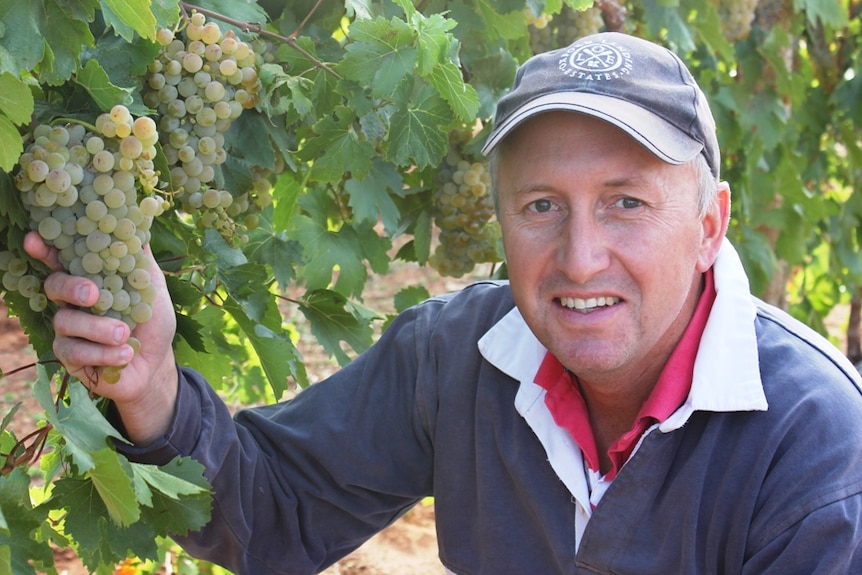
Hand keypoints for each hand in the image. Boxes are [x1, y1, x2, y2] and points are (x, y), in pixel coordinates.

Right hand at [24, 231, 178, 444]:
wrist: (156, 363)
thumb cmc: (152, 323)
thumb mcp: (153, 290)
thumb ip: (141, 263)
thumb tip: (138, 227)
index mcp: (90, 280)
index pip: (63, 261)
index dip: (46, 249)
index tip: (34, 239)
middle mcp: (72, 303)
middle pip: (54, 286)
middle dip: (71, 287)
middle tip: (93, 295)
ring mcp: (67, 330)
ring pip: (65, 321)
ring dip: (98, 328)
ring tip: (125, 334)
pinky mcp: (69, 357)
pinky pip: (75, 352)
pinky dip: (103, 353)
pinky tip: (124, 354)